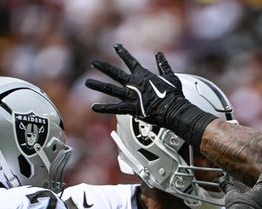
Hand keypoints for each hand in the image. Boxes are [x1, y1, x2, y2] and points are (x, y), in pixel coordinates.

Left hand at [85, 45, 216, 146]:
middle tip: (93, 62)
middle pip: (115, 73)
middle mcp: (134, 83)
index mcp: (143, 75)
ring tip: (88, 82)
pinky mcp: (131, 108)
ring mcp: (131, 95)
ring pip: (111, 89)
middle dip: (103, 67)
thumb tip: (159, 54)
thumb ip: (163, 65)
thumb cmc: (173, 95)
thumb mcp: (170, 77)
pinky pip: (115, 108)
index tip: (116, 46)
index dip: (123, 53)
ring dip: (98, 85)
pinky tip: (94, 107)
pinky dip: (104, 108)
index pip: (130, 61)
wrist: (173, 109)